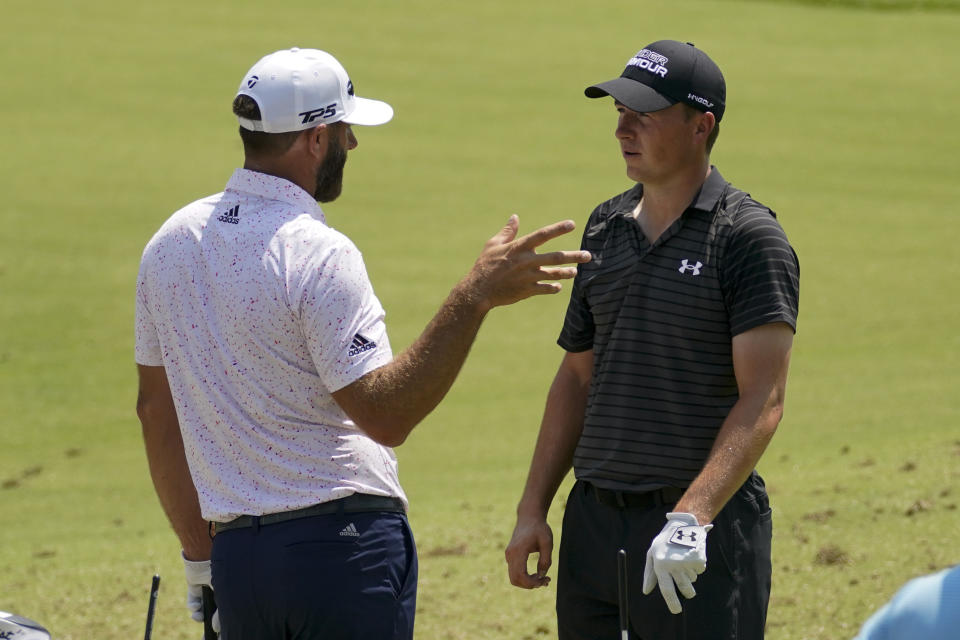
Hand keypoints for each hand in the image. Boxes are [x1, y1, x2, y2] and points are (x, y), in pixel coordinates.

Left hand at [182, 553, 220, 632]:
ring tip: (198, 616)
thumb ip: (219, 616)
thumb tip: (214, 629)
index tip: (217, 637)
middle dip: (209, 627)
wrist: (206, 558)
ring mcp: (207, 592)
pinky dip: (193, 607)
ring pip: (202, 612)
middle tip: (204, 638)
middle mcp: (218, 595)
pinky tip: (196, 605)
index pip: (226, 615)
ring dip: (199, 617)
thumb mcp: (224, 598)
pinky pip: (192, 603)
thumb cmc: (221, 575)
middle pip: (213, 617)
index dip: (222, 628)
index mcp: (229, 595)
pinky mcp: (194, 589)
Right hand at [462, 216, 590, 312]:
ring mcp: (528, 277)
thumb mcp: (493, 244)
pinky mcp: (527, 290)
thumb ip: (508, 232)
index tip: (572, 224)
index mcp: (519, 247)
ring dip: (567, 273)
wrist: (478, 291)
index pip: (542, 235)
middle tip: (587, 255)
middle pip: (555, 257)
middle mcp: (526, 261)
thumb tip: (515, 217)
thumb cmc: (485, 265)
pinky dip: (553, 287)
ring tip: (575, 272)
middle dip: (573, 256)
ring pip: (553, 274)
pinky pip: (545, 288)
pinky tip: (559, 286)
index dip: (557, 229)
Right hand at [505, 515, 553, 588]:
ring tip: (542, 579)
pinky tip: (535, 575)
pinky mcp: (510, 556)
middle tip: (545, 580)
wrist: (529, 517)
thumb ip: (545, 560)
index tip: (545, 579)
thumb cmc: (540, 528)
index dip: (532, 583)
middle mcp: (510, 554)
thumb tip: (541, 576)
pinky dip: (524, 578)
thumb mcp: (547, 543)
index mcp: (518, 550)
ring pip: (514, 578)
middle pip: (515, 580)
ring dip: (527, 582)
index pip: (520, 575)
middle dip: (530, 585)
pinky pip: (514, 572)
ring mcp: (508, 555)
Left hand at [642, 512, 712, 613]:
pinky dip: (696, 566)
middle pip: (684, 589)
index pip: (667, 590)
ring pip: (692, 580)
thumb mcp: (652, 554)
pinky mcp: (698, 559)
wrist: (682, 524)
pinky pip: (699, 571)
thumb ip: (649, 574)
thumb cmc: (664, 542)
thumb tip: (646, 591)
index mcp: (661, 565)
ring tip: (684, 560)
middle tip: (688, 591)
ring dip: (690, 575)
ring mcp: (687, 562)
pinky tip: (690, 555)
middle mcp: (674, 565)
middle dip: (687, 593)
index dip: (672, 602)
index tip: (676, 611)